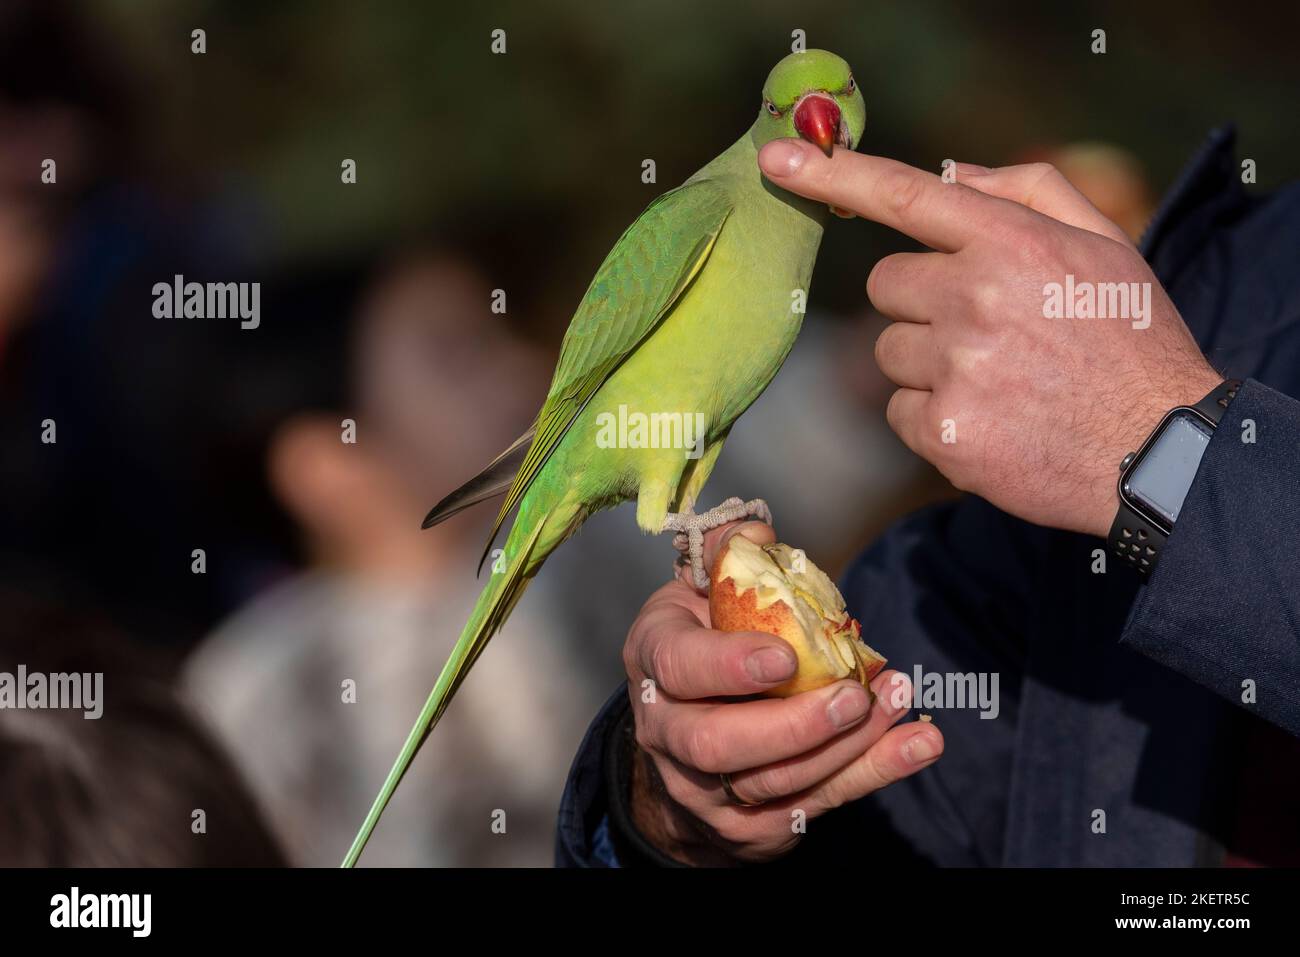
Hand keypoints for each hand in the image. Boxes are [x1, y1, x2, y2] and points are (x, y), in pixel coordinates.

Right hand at [623, 520, 942, 864]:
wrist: (685, 730)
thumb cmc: (704, 641)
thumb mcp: (702, 588)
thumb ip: (730, 555)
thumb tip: (759, 534)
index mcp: (653, 659)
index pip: (678, 668)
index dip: (728, 666)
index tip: (786, 657)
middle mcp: (666, 731)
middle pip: (718, 745)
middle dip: (793, 725)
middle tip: (853, 696)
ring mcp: (701, 787)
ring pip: (771, 783)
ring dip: (845, 749)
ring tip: (896, 705)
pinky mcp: (745, 825)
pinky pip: (811, 805)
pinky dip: (870, 775)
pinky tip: (917, 745)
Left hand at [759, 142, 1221, 537]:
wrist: (1160, 450)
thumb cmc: (1130, 341)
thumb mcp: (1105, 244)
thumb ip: (1028, 192)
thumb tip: (952, 174)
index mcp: (1011, 242)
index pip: (905, 196)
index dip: (833, 173)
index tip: (778, 159)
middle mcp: (975, 297)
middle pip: (884, 285)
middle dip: (919, 303)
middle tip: (983, 329)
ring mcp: (956, 366)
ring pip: (890, 352)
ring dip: (928, 364)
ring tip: (998, 381)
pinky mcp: (944, 430)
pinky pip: (899, 412)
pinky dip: (932, 419)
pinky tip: (989, 422)